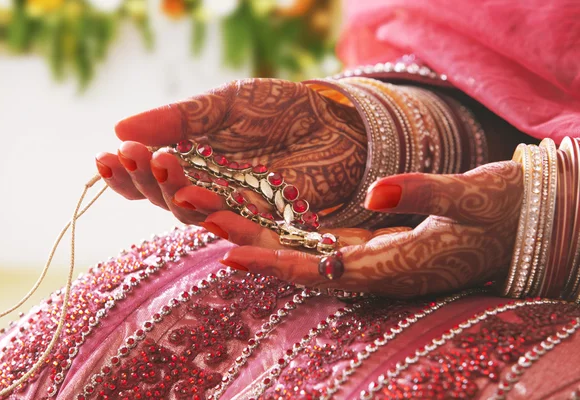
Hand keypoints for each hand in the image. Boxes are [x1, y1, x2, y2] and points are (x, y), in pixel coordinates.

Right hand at [96, 78, 366, 224]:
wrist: (337, 121)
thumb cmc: (279, 110)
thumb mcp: (224, 105)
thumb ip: (179, 118)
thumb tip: (120, 128)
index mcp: (193, 163)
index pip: (150, 177)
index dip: (126, 173)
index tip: (107, 155)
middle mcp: (209, 191)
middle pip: (166, 201)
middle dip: (147, 182)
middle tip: (135, 158)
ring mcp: (238, 208)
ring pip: (198, 216)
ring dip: (179, 199)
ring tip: (170, 175)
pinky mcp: (270, 222)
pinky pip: (242, 228)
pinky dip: (222, 220)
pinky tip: (204, 205)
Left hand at [216, 161, 522, 296]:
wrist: (517, 223)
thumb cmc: (500, 211)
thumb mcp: (472, 196)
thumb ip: (426, 193)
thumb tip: (375, 192)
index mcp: (396, 267)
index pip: (323, 271)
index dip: (274, 266)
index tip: (229, 256)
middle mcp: (376, 270)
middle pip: (301, 262)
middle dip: (250, 245)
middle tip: (202, 220)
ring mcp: (372, 259)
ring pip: (305, 252)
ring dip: (261, 237)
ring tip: (216, 214)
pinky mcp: (372, 246)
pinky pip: (321, 242)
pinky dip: (287, 231)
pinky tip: (260, 216)